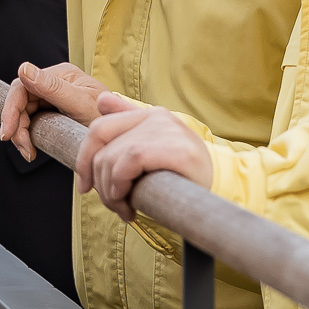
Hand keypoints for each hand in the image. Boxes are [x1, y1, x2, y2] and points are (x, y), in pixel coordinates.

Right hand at [0, 61, 110, 162]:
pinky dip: (28, 137)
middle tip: (24, 148)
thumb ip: (53, 88)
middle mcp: (54, 83)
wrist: (123, 139)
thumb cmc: (109, 119)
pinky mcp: (52, 114)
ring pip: (23, 114)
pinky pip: (31, 123)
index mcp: (61, 75)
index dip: (11, 109)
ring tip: (29, 152)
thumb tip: (23, 69)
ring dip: (21, 135)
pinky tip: (32, 149)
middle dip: (17, 127)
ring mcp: (52, 98)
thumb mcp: (81, 104)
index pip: (23, 86)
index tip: (8, 133)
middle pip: (20, 102)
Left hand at [75, 92, 211, 221]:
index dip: (84, 158)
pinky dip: (121, 184)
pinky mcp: (178, 150)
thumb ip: (129, 125)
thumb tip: (102, 100)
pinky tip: (130, 203)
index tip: (85, 187)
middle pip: (101, 144)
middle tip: (113, 204)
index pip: (99, 128)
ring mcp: (168, 131)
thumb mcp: (153, 149)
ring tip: (125, 209)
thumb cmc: (183, 175)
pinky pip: (130, 161)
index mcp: (150, 115)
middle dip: (98, 181)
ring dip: (110, 192)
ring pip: (112, 157)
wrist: (223, 190)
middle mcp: (158, 117)